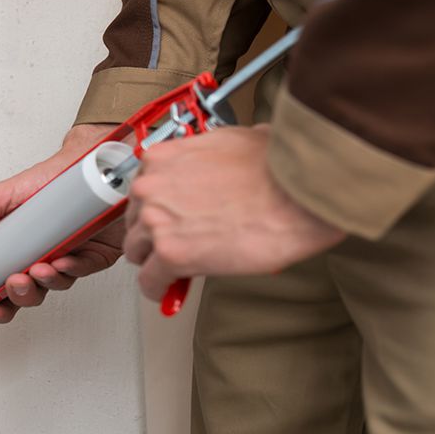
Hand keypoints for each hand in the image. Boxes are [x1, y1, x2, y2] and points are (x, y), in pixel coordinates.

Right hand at [0, 123, 122, 322]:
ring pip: (55, 285)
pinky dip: (73, 269)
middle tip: (14, 283)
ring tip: (38, 270)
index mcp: (15, 253)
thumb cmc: (43, 180)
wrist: (80, 161)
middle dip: (19, 296)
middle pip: (28, 294)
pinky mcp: (94, 255)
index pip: (1, 289)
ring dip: (45, 283)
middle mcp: (40, 258)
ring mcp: (67, 258)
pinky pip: (83, 270)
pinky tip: (63, 262)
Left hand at [123, 125, 344, 300]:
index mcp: (163, 158)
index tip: (168, 220)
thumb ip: (210, 157)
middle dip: (154, 235)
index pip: (142, 190)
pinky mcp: (170, 254)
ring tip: (175, 270)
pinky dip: (158, 289)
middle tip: (178, 244)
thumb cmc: (277, 168)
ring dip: (154, 262)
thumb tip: (222, 160)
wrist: (299, 191)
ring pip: (137, 252)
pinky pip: (149, 281)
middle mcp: (152, 186)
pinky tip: (170, 291)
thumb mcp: (233, 141)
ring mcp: (157, 221)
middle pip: (135, 221)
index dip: (157, 209)